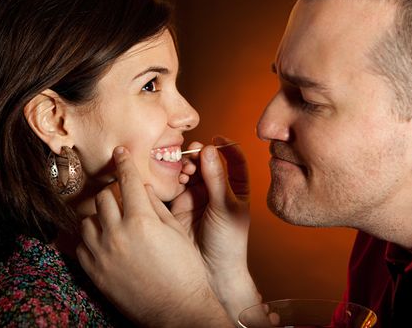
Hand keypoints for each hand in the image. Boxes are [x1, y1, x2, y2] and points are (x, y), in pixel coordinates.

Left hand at [77, 147, 232, 327]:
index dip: (124, 162)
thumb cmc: (184, 270)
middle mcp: (117, 233)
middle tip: (122, 195)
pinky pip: (82, 243)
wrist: (177, 310)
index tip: (120, 152)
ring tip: (114, 221)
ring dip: (100, 215)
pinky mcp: (93, 270)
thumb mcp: (176, 231)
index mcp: (142, 220)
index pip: (127, 180)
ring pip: (88, 218)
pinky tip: (106, 240)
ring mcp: (102, 253)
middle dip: (113, 192)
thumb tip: (143, 188)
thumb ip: (156, 206)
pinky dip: (92, 237)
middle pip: (103, 197)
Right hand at [171, 137, 261, 321]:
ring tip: (185, 170)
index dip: (225, 147)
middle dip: (200, 155)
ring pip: (191, 171)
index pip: (233, 160)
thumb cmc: (228, 243)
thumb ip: (216, 179)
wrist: (212, 272)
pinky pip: (176, 184)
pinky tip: (176, 178)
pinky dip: (174, 178)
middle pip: (208, 162)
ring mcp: (198, 196)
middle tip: (192, 154)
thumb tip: (208, 150)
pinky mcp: (180, 205)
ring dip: (187, 166)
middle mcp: (217, 190)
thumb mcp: (225, 207)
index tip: (215, 139)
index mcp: (236, 188)